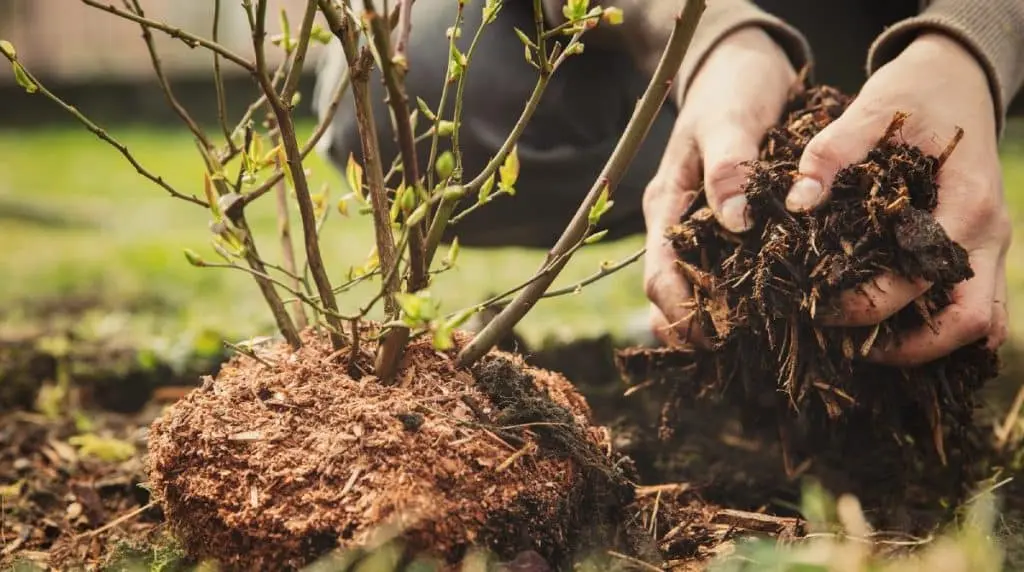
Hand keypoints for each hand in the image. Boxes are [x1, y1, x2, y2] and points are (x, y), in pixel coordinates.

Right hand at [643, 27, 795, 344]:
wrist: (742, 64)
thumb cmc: (732, 88)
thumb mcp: (730, 120)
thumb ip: (730, 167)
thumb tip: (735, 222)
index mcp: (667, 205)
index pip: (659, 274)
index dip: (679, 311)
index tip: (713, 336)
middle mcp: (679, 224)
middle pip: (671, 293)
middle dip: (694, 327)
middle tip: (735, 353)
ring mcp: (702, 227)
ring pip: (697, 289)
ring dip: (716, 319)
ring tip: (753, 344)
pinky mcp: (729, 226)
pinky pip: (727, 271)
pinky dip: (740, 296)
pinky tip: (770, 312)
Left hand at [785, 33, 1010, 365]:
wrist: (958, 77)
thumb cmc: (915, 93)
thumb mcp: (871, 109)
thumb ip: (831, 153)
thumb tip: (798, 202)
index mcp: (967, 203)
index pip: (922, 278)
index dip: (869, 304)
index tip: (819, 308)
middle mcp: (988, 235)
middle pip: (969, 322)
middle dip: (909, 346)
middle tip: (848, 347)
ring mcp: (991, 247)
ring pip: (980, 324)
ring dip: (929, 346)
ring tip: (866, 348)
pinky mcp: (980, 250)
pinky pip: (975, 308)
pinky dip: (940, 329)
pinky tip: (891, 331)